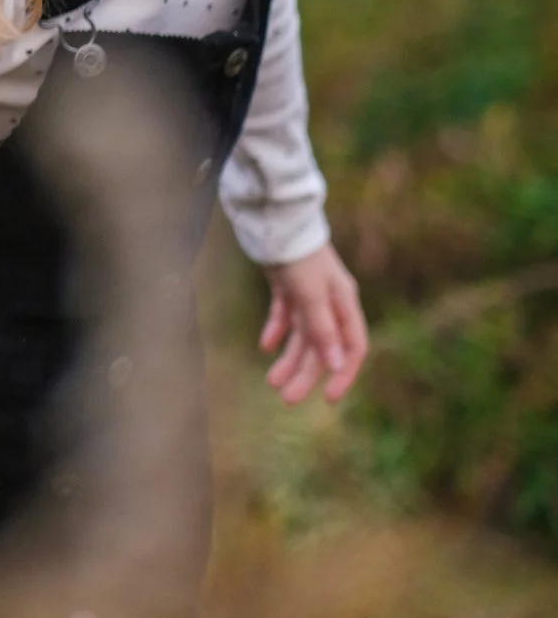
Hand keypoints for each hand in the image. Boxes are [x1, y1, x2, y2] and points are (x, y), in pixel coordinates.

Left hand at [259, 242, 368, 404]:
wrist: (275, 218)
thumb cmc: (298, 255)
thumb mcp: (310, 294)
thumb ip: (322, 329)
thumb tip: (336, 366)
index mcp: (344, 303)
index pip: (353, 348)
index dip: (343, 374)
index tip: (329, 399)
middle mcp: (330, 301)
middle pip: (322, 346)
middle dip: (306, 373)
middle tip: (287, 399)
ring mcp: (308, 292)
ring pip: (302, 334)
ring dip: (288, 358)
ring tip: (271, 381)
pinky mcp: (286, 283)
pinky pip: (284, 314)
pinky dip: (276, 330)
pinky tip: (265, 346)